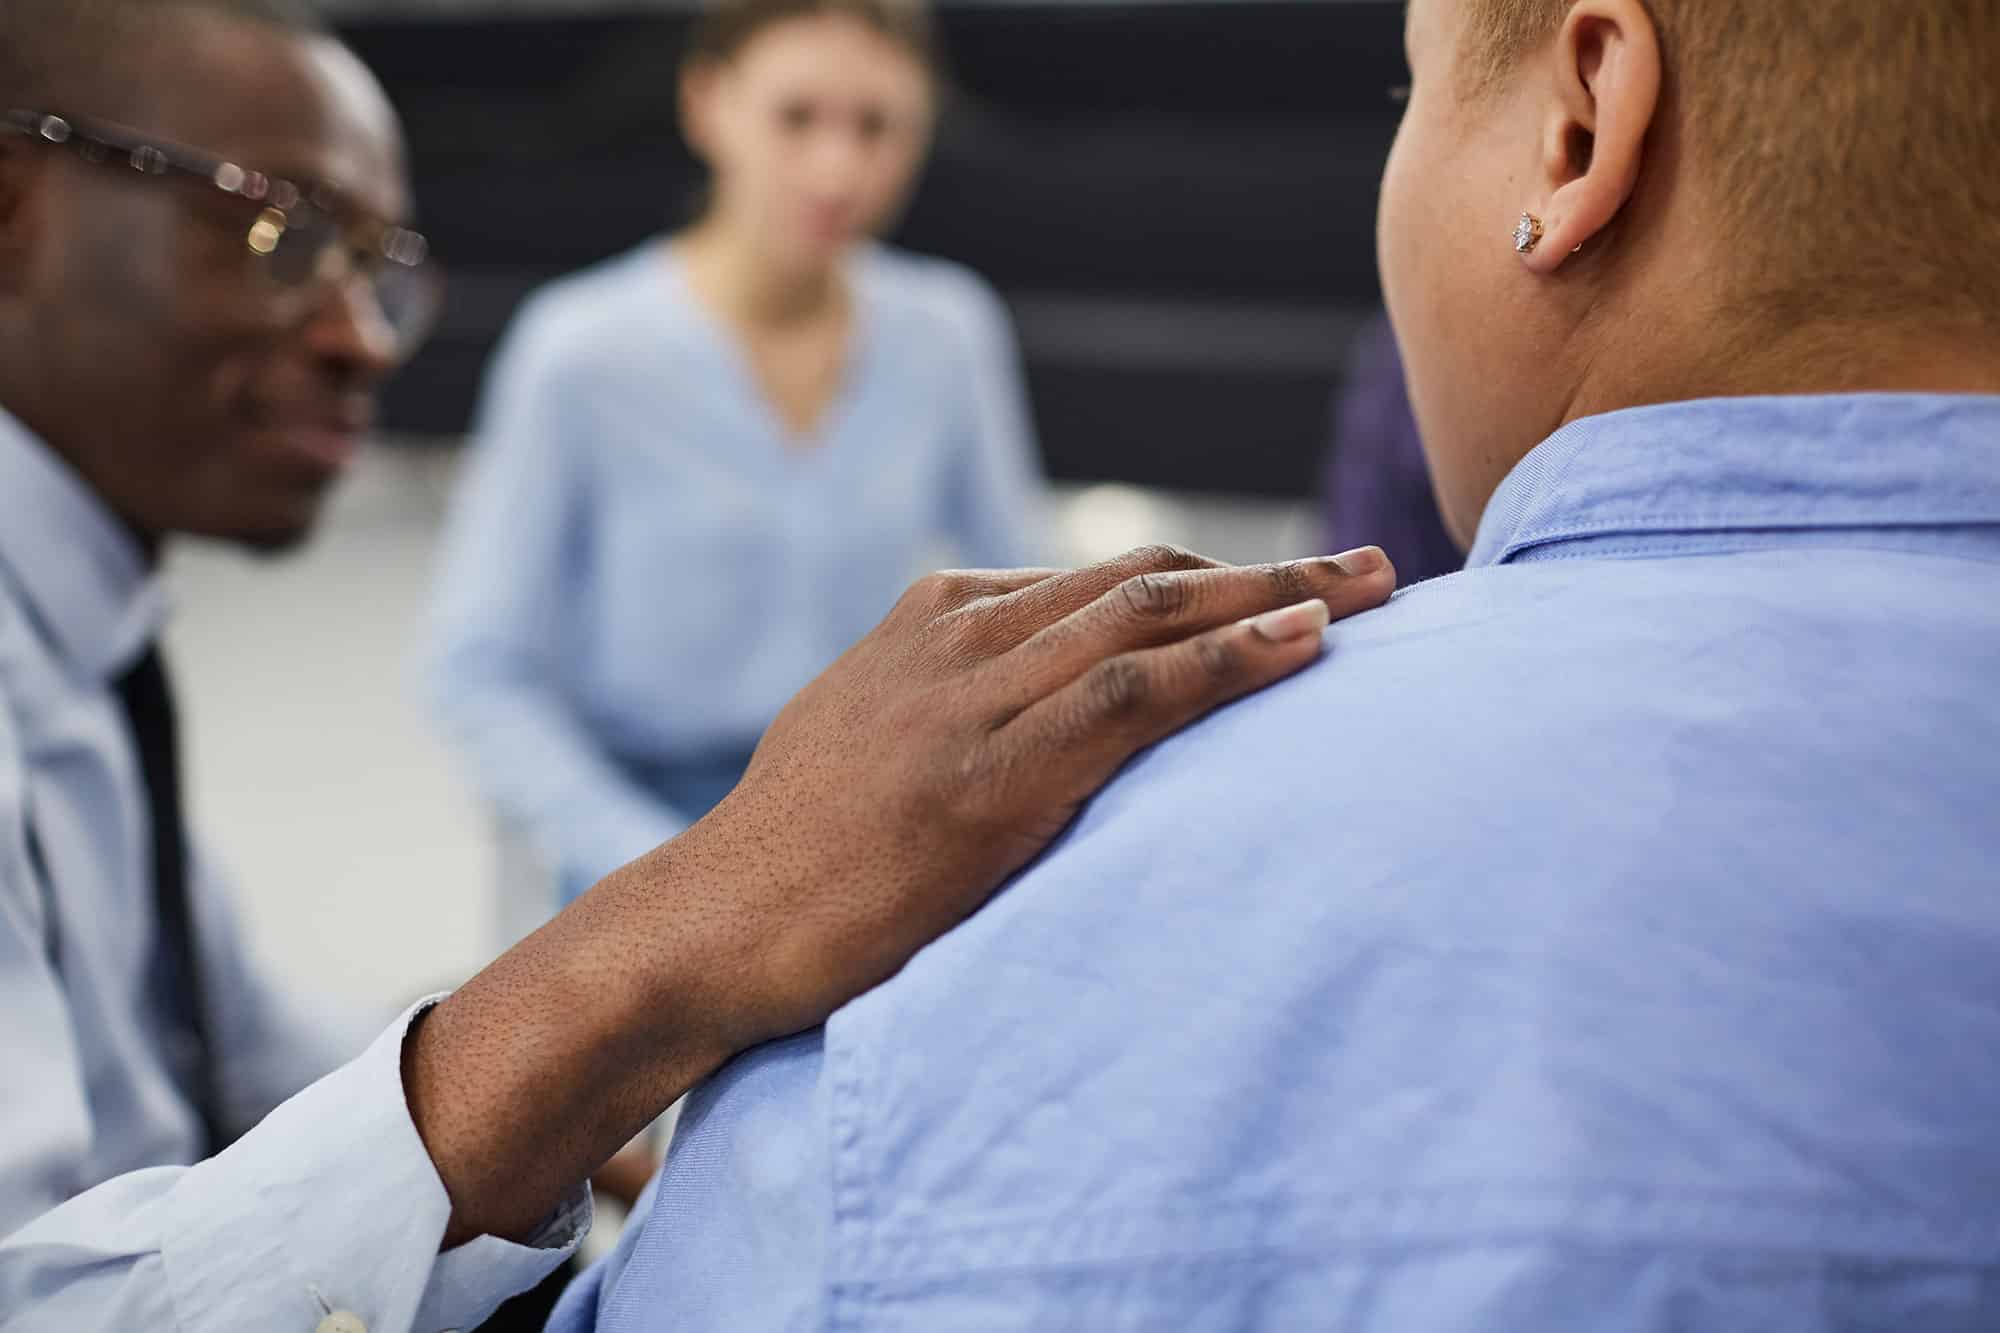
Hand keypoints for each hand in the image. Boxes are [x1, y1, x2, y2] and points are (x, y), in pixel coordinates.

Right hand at [687, 542, 1397, 1046]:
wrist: (714, 922)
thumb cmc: (796, 854)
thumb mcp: (866, 738)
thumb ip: (945, 703)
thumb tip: (1022, 715)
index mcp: (933, 620)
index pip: (1097, 579)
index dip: (1208, 580)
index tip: (1288, 593)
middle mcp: (959, 637)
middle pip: (1144, 578)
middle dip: (1270, 571)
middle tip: (1374, 572)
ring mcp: (972, 698)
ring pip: (1150, 615)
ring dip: (1278, 597)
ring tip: (1377, 594)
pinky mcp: (989, 773)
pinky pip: (1132, 693)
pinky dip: (1227, 660)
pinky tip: (1304, 648)